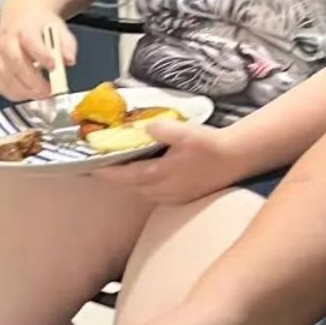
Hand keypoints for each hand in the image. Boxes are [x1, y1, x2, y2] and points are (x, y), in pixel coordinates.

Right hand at [0, 1, 75, 101]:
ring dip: (25, 91)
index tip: (54, 67)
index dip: (42, 55)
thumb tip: (70, 59)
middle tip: (49, 92)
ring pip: (6, 77)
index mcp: (24, 28)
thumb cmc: (38, 25)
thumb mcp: (58, 28)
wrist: (19, 16)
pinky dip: (13, 93)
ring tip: (42, 95)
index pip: (31, 42)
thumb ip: (67, 44)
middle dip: (34, 81)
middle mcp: (7, 41)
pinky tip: (28, 93)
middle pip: (16, 63)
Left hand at [96, 119, 244, 205]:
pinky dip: (142, 186)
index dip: (106, 173)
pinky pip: (153, 194)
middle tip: (99, 167)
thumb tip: (145, 127)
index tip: (89, 168)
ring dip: (127, 183)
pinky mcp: (180, 197)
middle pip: (130, 186)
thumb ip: (162, 129)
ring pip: (141, 192)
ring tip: (116, 171)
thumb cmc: (211, 145)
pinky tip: (142, 177)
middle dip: (114, 178)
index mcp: (160, 174)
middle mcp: (163, 189)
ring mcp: (172, 196)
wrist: (236, 159)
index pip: (124, 176)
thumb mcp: (187, 132)